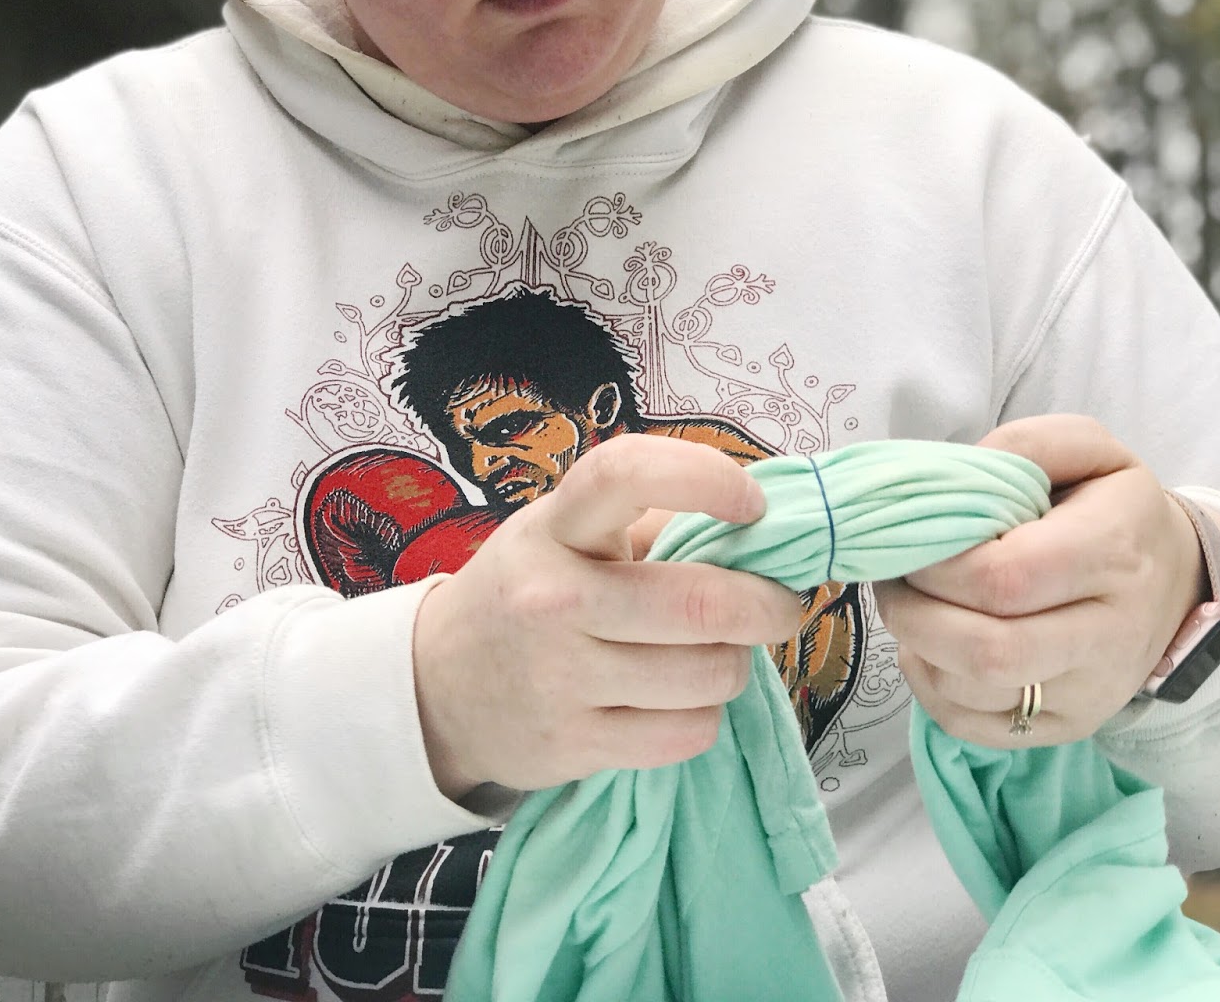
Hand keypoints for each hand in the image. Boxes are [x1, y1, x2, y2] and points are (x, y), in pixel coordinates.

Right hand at [411, 434, 802, 796]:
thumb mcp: (567, 535)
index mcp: (555, 528)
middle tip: (779, 603)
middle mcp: (552, 598)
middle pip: (700, 604)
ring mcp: (560, 677)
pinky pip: (689, 733)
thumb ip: (653, 522)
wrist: (439, 688)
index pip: (625, 475)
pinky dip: (704, 715)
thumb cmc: (529, 593)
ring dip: (735, 664)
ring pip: (709, 674)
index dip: (704, 478)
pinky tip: (678, 699)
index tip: (752, 505)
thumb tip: (759, 534)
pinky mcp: (574, 745)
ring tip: (712, 654)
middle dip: (768, 605)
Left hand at [874, 415, 1206, 746]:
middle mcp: (1108, 635)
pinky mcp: (1067, 727)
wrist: (1177, 581)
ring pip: (971, 694)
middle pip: (986, 652)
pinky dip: (928, 685)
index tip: (910, 541)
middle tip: (893, 578)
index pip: (1003, 579)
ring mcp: (1088, 692)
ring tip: (913, 605)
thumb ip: (1025, 446)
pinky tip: (930, 646)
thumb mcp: (1087, 450)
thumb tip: (958, 476)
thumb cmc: (1113, 509)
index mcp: (1113, 554)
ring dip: (917, 648)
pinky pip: (970, 725)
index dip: (936, 565)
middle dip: (913, 614)